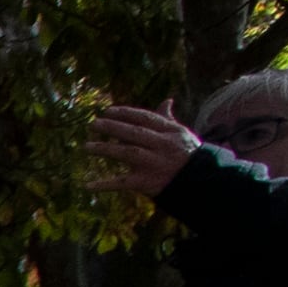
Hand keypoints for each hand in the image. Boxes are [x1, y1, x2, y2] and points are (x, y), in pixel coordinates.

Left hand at [81, 103, 197, 196]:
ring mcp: (154, 164)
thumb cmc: (187, 154)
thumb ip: (167, 120)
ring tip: (86, 146)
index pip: (145, 119)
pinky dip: (105, 185)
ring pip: (127, 153)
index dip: (126, 113)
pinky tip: (87, 186)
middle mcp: (162, 146)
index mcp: (170, 132)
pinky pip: (122, 182)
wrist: (201, 180)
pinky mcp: (147, 183)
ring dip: (105, 149)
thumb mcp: (181, 135)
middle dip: (113, 127)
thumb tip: (166, 101)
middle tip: (92, 124)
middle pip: (134, 133)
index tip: (107, 110)